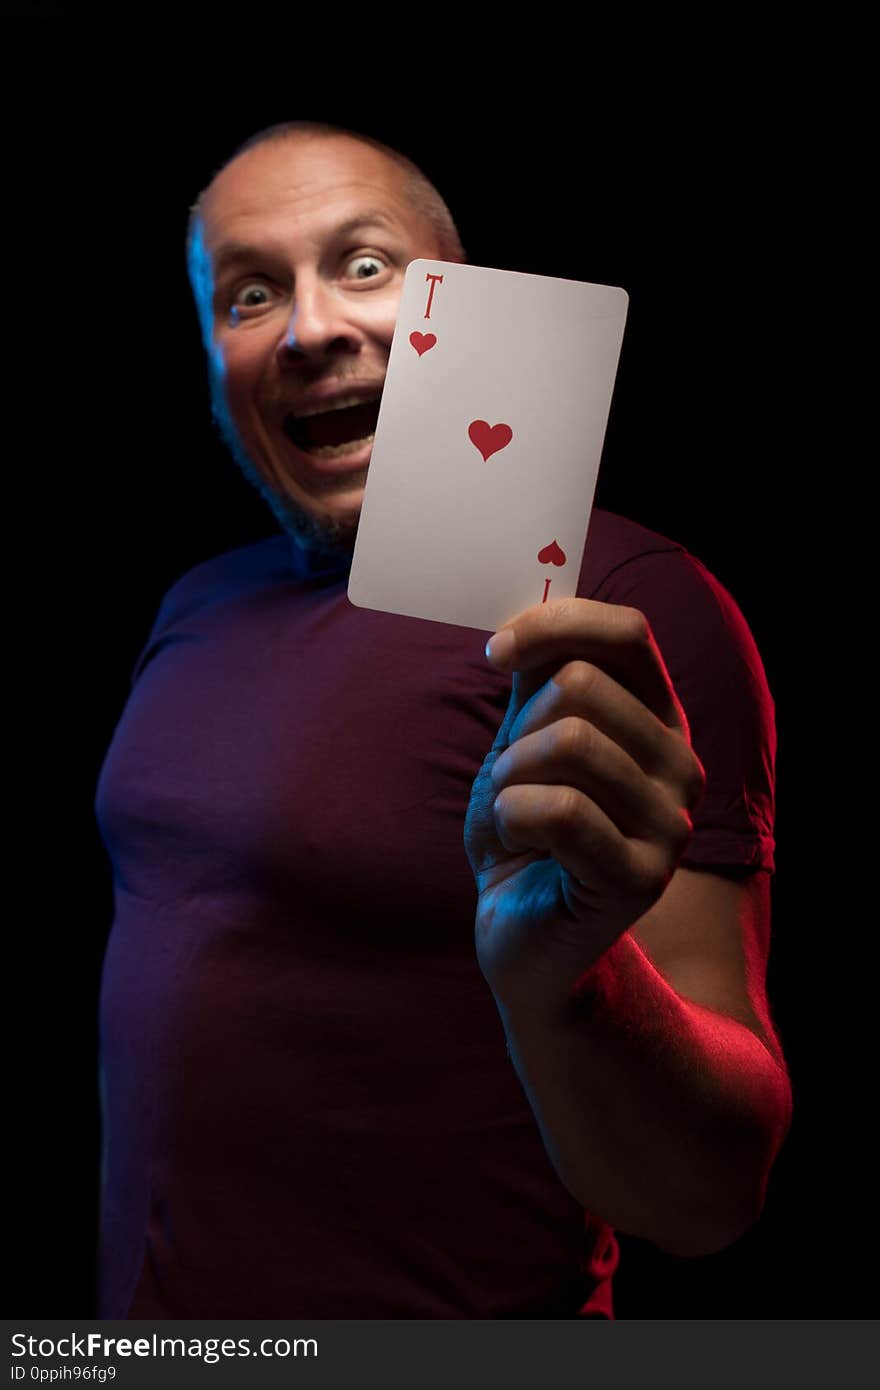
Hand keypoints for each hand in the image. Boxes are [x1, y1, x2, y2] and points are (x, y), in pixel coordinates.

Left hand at [464, 598, 705, 1014]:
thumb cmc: (523, 830)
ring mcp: (672, 823)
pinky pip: (557, 809)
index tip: (494, 654)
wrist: (522, 935)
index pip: (626, 633)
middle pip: (578, 685)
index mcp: (658, 719)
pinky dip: (512, 819)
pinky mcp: (643, 877)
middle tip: (515, 780)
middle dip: (516, 731)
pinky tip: (521, 846)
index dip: (552, 625)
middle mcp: (682, 764)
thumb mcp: (522, 740)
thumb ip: (535, 679)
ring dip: (509, 779)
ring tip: (518, 815)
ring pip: (565, 742)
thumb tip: (525, 608)